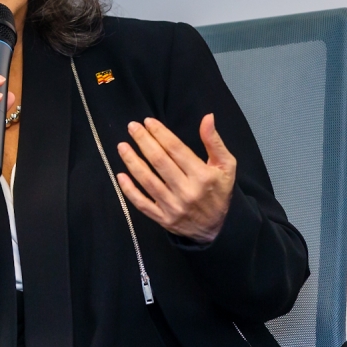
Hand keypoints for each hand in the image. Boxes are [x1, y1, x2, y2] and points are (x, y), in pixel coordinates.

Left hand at [115, 114, 235, 243]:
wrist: (215, 229)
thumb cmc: (219, 191)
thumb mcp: (226, 166)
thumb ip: (214, 142)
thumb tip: (207, 117)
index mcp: (203, 176)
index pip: (176, 150)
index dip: (160, 133)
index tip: (148, 121)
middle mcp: (187, 191)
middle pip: (159, 161)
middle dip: (143, 141)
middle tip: (132, 127)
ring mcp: (173, 207)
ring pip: (147, 181)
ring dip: (132, 161)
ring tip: (122, 146)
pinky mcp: (163, 219)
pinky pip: (142, 203)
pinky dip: (129, 190)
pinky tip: (120, 175)